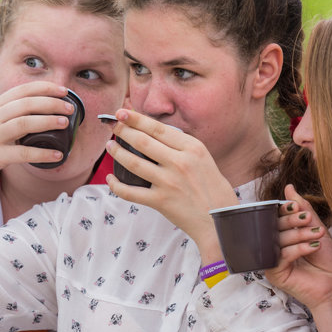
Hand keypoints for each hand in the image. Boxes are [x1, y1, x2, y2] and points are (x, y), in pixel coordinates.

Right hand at [0, 81, 76, 194]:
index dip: (45, 88)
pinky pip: (23, 153)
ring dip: (48, 121)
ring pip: (25, 123)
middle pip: (26, 103)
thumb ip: (8, 115)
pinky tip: (57, 154)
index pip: (22, 90)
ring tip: (65, 124)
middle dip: (52, 103)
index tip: (64, 90)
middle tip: (70, 107)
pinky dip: (43, 153)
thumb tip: (36, 111)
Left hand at [105, 109, 236, 257]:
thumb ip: (183, 147)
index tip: (122, 112)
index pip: (158, 128)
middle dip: (123, 131)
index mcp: (192, 148)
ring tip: (110, 146)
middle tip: (112, 126)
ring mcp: (169, 182)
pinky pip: (131, 192)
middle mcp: (179, 162)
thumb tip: (156, 135)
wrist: (221, 218)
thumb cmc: (213, 189)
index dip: (136, 118)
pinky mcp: (161, 201)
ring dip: (117, 152)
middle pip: (142, 141)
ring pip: (133, 162)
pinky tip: (111, 179)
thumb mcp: (204, 158)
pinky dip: (116, 185)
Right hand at [265, 184, 331, 314]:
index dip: (283, 210)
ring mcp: (273, 260)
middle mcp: (274, 247)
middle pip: (274, 227)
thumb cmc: (329, 261)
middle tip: (308, 220)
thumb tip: (289, 188)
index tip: (296, 206)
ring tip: (317, 236)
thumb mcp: (317, 230)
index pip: (275, 218)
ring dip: (299, 234)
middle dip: (292, 220)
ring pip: (278, 239)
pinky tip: (313, 247)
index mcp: (282, 236)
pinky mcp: (274, 273)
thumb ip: (303, 210)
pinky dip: (298, 248)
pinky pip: (281, 255)